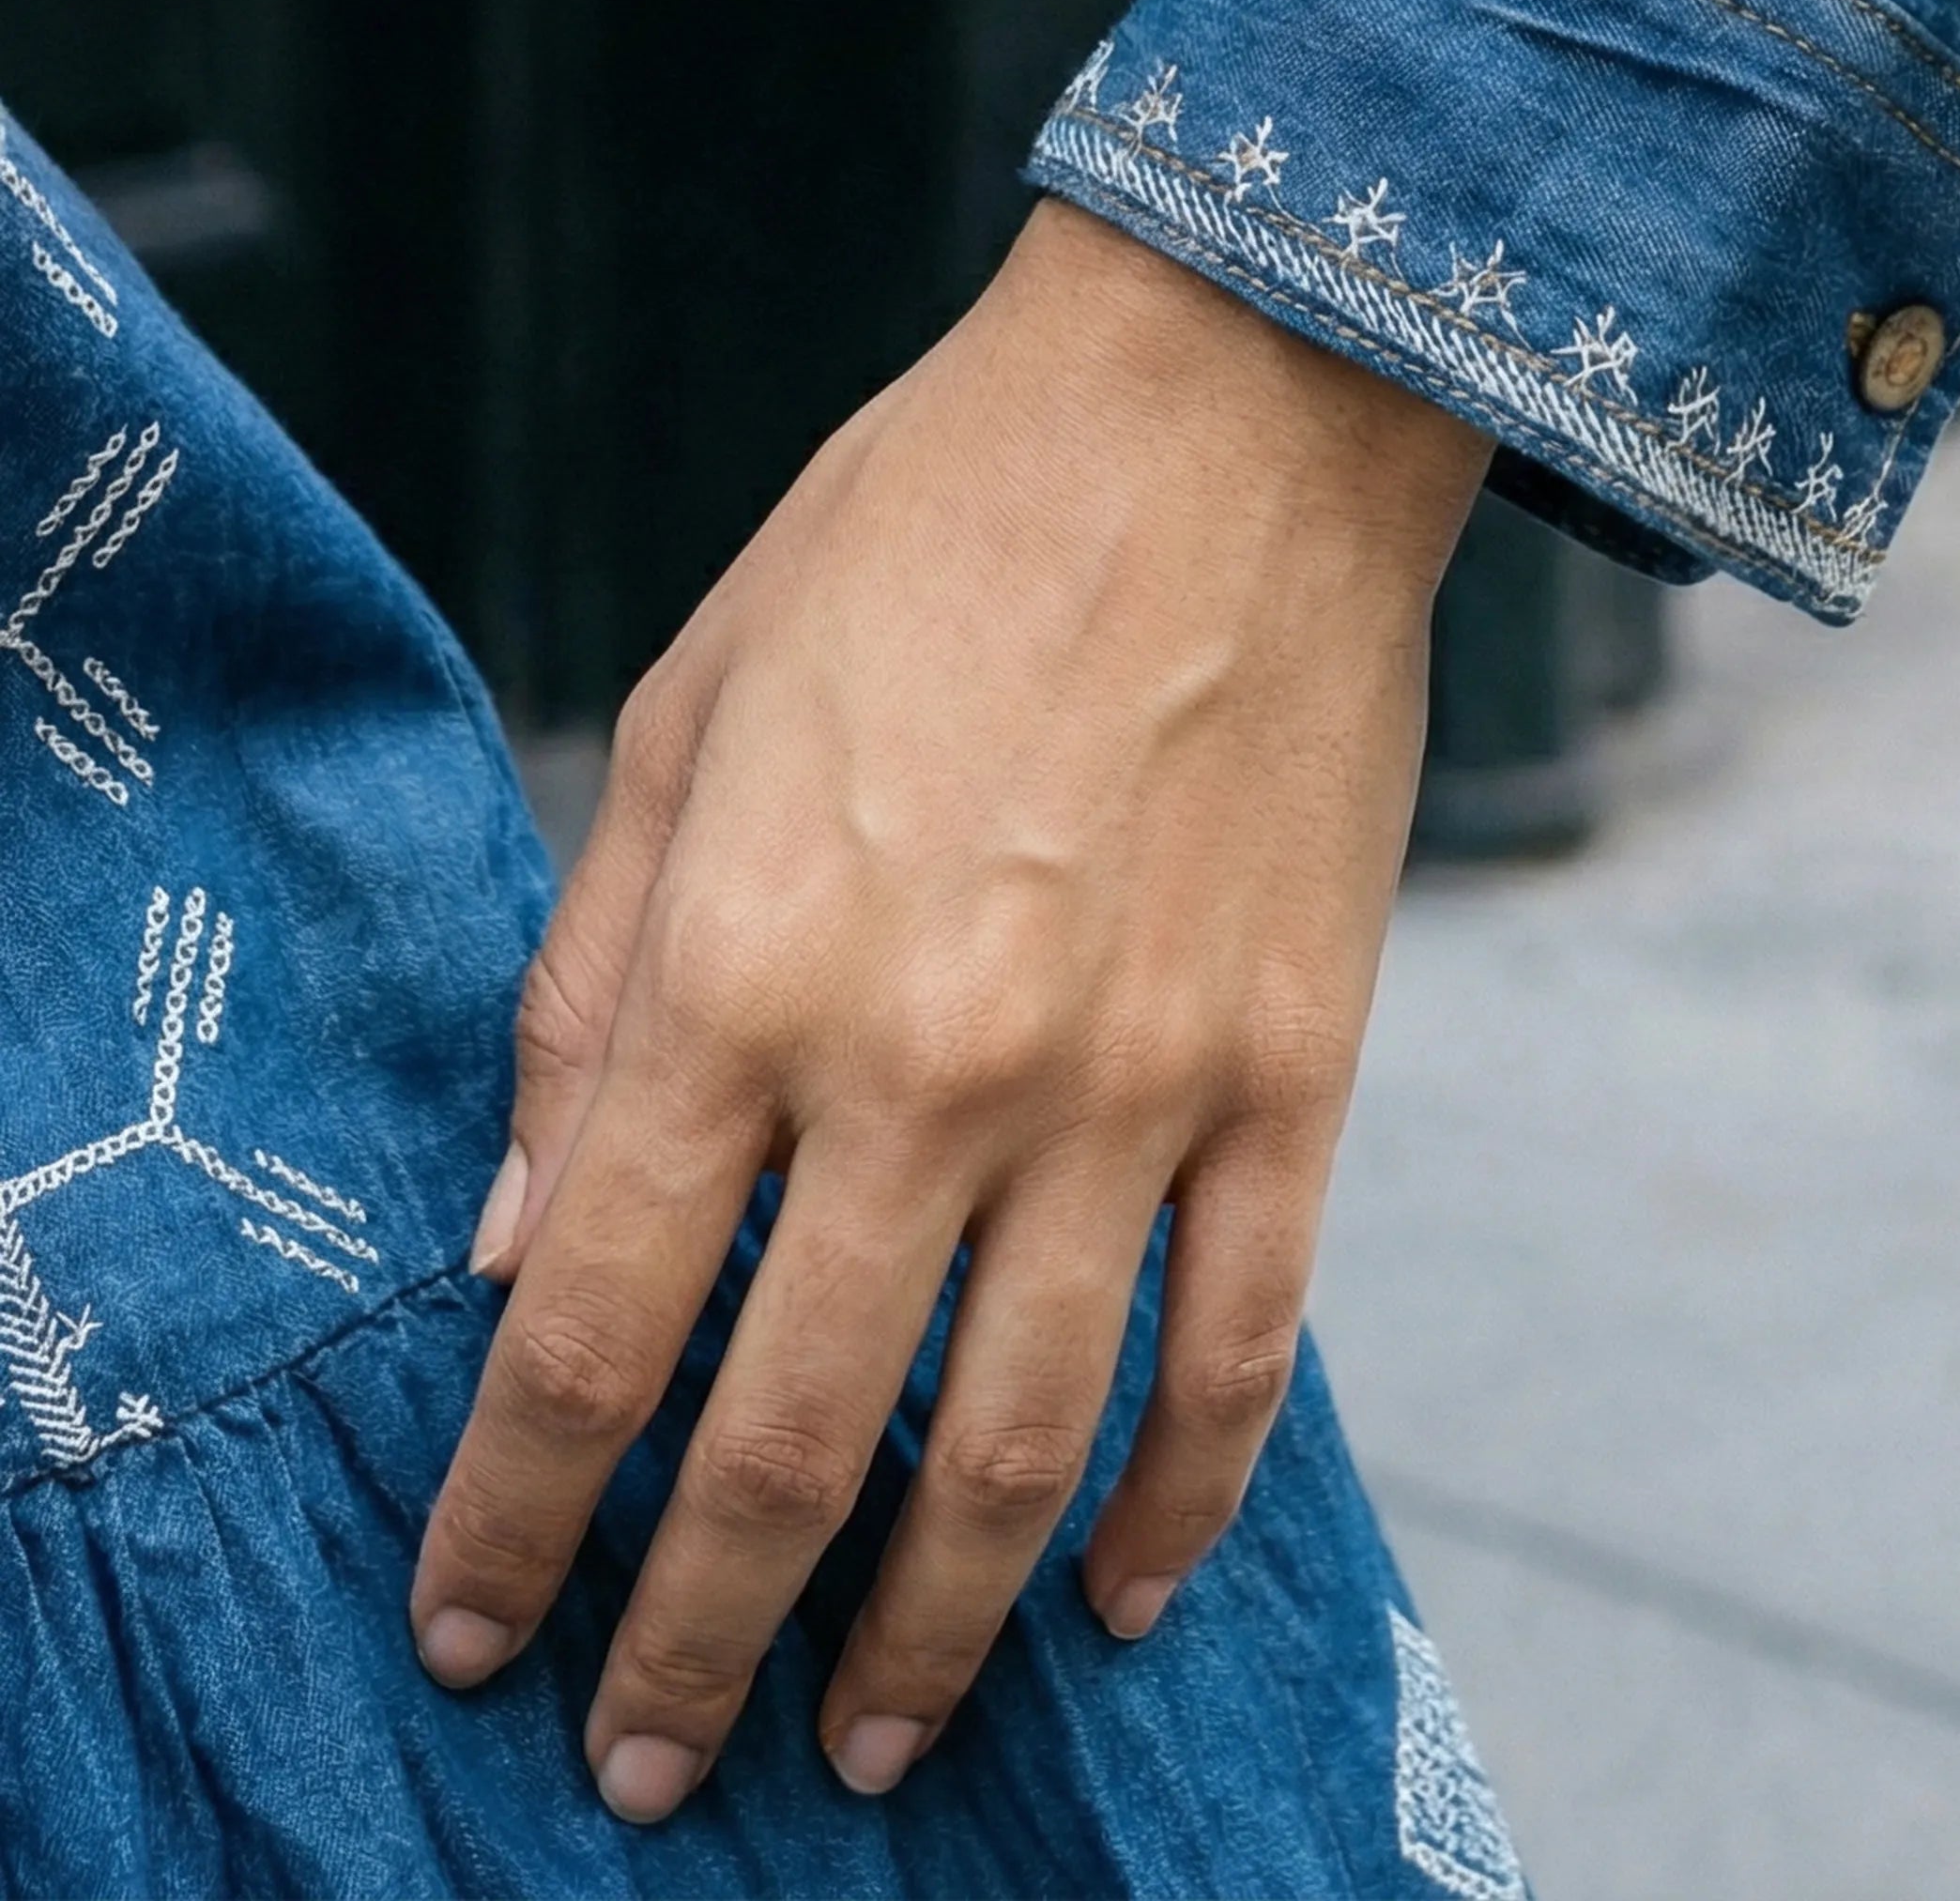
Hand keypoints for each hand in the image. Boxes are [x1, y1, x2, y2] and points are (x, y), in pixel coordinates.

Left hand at [407, 200, 1488, 1819]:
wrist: (1229, 395)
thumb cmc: (932, 524)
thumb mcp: (690, 712)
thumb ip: (590, 986)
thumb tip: (504, 1239)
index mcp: (747, 968)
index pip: (583, 1335)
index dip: (510, 1521)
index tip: (470, 1629)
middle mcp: (927, 1065)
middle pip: (784, 1453)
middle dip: (689, 1645)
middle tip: (644, 1760)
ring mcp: (1133, 1086)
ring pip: (1011, 1459)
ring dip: (922, 1647)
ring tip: (869, 1747)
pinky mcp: (1294, 1071)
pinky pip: (1240, 1358)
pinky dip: (1178, 1513)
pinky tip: (1119, 1598)